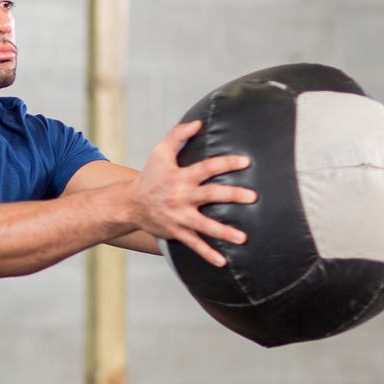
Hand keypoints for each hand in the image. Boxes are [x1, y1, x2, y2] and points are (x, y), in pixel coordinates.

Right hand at [131, 119, 257, 267]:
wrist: (130, 204)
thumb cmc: (150, 176)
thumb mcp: (160, 152)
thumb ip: (178, 135)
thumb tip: (199, 122)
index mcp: (180, 177)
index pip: (206, 167)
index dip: (226, 163)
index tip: (246, 161)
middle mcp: (181, 197)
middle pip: (209, 195)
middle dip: (231, 196)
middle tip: (252, 197)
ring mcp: (179, 216)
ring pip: (204, 226)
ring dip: (223, 232)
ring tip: (242, 237)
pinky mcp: (176, 232)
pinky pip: (194, 245)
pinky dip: (207, 254)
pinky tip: (222, 262)